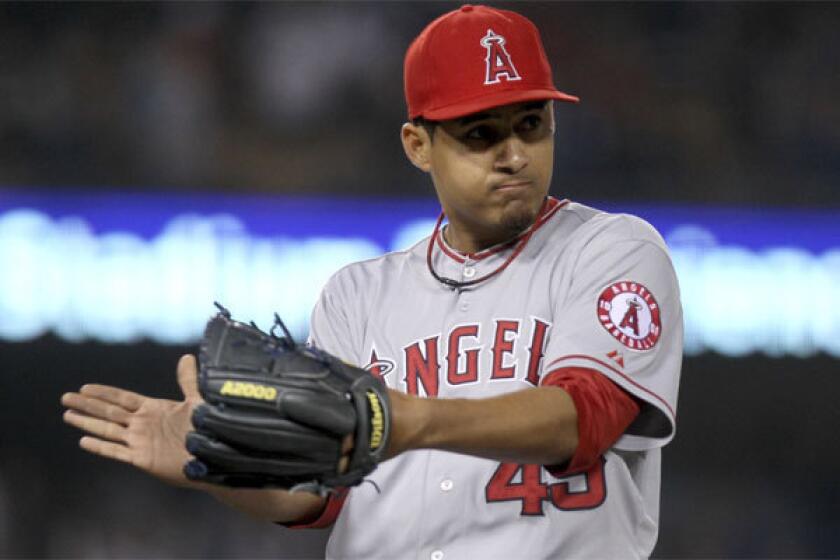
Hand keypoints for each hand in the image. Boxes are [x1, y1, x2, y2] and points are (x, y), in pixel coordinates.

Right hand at [61, 354, 202, 487]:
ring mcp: (140, 441)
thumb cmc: (207, 430)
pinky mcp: (142, 458)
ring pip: (108, 430)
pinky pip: (116, 451)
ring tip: (68, 415)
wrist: (213, 458)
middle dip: (88, 404)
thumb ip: (188, 381)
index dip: (104, 393)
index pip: (123, 398)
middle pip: (109, 412)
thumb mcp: (197, 402)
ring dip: (88, 423)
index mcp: (153, 409)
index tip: (84, 387)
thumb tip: (186, 356)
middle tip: (66, 397)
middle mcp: (143, 424)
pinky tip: (84, 440)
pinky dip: (100, 446)